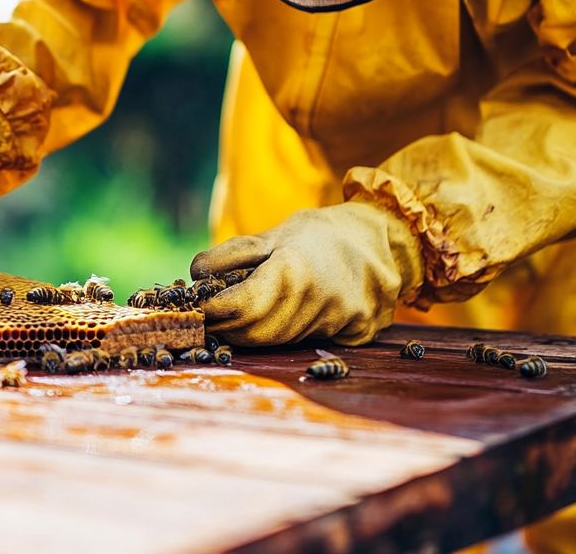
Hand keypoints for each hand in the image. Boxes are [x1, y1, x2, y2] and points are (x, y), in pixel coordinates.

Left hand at [189, 202, 422, 345]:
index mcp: (294, 271)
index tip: (193, 309)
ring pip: (277, 341)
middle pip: (255, 332)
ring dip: (248, 335)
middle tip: (204, 321)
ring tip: (230, 320)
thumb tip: (194, 275)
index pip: (240, 306)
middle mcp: (316, 302)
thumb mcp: (274, 234)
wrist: (382, 242)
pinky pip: (302, 342)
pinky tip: (269, 322)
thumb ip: (232, 254)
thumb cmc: (321, 234)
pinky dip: (278, 336)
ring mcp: (337, 322)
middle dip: (225, 329)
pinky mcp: (351, 335)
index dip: (212, 312)